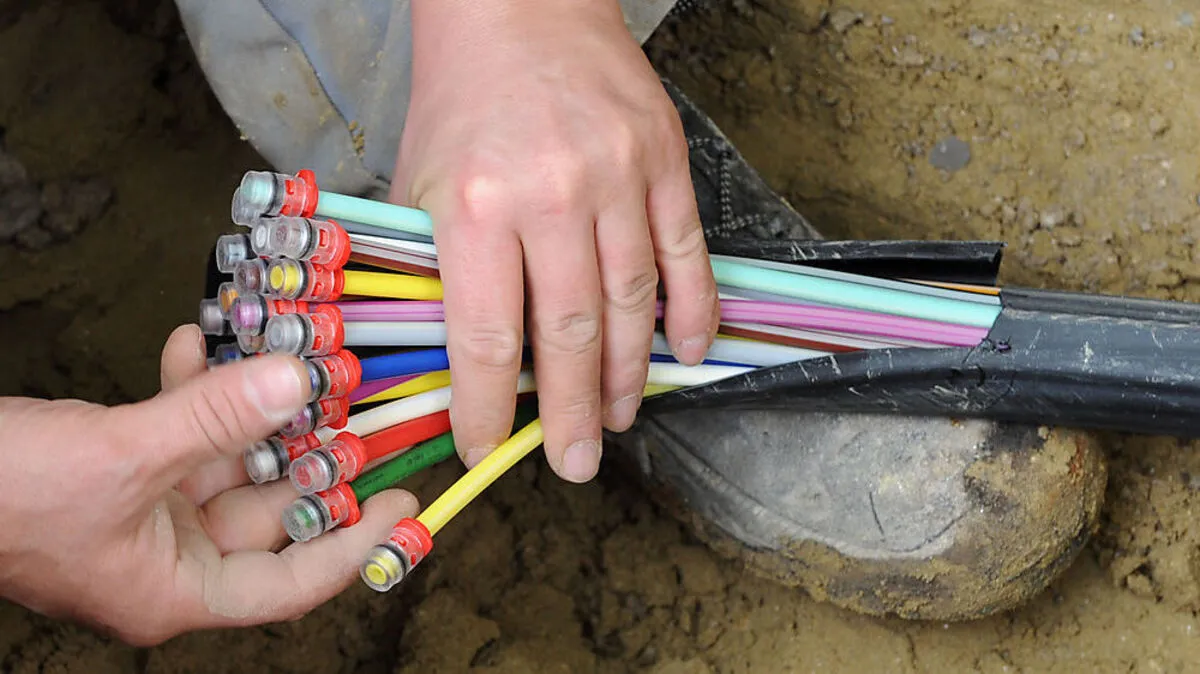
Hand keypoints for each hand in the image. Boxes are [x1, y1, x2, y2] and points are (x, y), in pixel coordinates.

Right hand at [0, 325, 416, 644]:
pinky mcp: (119, 474)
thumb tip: (298, 381)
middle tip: (355, 409)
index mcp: (175, 589)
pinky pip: (174, 435)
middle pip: (267, 514)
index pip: (290, 583)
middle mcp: (167, 558)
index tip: (402, 502)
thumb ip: (213, 418)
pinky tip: (193, 342)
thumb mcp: (122, 456)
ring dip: (250, 411)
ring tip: (286, 361)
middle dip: (308, 457)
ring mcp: (143, 515)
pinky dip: (187, 391)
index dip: (353, 545)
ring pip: (224, 463)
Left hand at [393, 0, 718, 482]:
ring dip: (629, 374)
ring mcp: (618, 177)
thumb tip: (464, 360)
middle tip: (575, 461)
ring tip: (620, 418)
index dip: (488, 409)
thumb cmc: (461, 97)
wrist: (517, 4)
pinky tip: (689, 352)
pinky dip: (692, 311)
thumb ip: (439, 269)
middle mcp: (550, 196)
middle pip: (569, 336)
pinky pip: (685, 253)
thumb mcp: (419, 184)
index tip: (488, 448)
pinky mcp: (664, 159)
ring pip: (632, 304)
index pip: (487, 339)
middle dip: (572, 413)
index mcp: (474, 206)